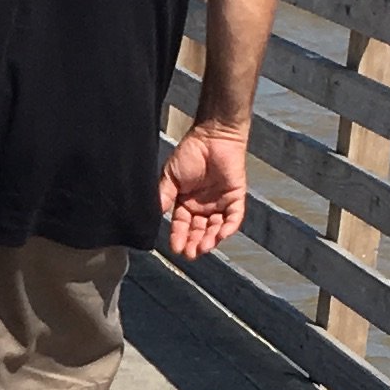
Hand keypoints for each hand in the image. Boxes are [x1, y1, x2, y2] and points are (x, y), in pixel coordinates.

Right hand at [160, 124, 249, 260]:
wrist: (212, 136)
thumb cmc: (190, 153)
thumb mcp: (170, 177)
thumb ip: (164, 196)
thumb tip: (154, 216)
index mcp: (186, 203)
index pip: (182, 225)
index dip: (178, 237)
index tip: (174, 248)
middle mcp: (203, 207)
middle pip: (199, 231)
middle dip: (194, 243)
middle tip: (189, 253)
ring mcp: (220, 203)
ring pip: (216, 228)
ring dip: (210, 239)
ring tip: (203, 248)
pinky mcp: (235, 198)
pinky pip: (234, 218)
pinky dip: (228, 228)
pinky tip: (220, 236)